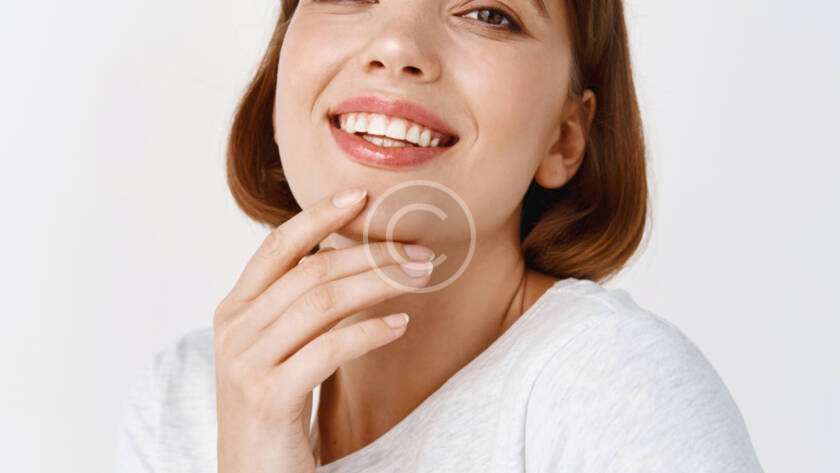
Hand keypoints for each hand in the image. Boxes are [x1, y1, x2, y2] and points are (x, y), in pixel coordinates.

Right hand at [213, 187, 434, 472]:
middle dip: (371, 254)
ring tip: (421, 277)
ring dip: (379, 283)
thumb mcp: (277, 349)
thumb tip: (350, 262)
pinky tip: (400, 324)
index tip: (360, 195)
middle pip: (311, 271)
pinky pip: (330, 349)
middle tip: (418, 251)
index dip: (317, 215)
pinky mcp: (270, 397)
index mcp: (234, 310)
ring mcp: (247, 363)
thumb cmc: (276, 408)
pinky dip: (370, 331)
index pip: (276, 246)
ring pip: (323, 302)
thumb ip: (297, 307)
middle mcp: (234, 330)